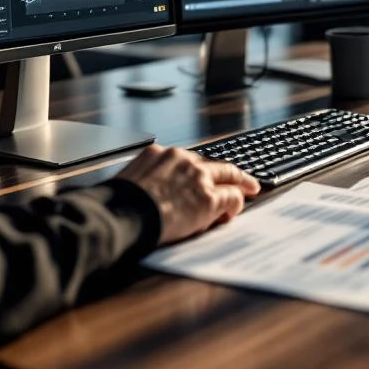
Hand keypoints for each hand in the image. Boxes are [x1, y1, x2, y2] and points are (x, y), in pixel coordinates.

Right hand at [117, 144, 260, 244]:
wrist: (122, 215)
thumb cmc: (118, 204)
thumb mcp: (128, 179)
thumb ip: (145, 178)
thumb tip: (149, 191)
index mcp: (159, 153)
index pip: (188, 159)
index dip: (200, 170)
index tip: (205, 174)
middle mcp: (182, 159)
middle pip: (212, 163)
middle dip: (228, 171)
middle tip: (242, 178)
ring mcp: (197, 177)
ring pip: (228, 176)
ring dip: (238, 185)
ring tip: (250, 190)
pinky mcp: (209, 198)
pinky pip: (232, 197)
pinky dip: (236, 204)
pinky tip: (233, 211)